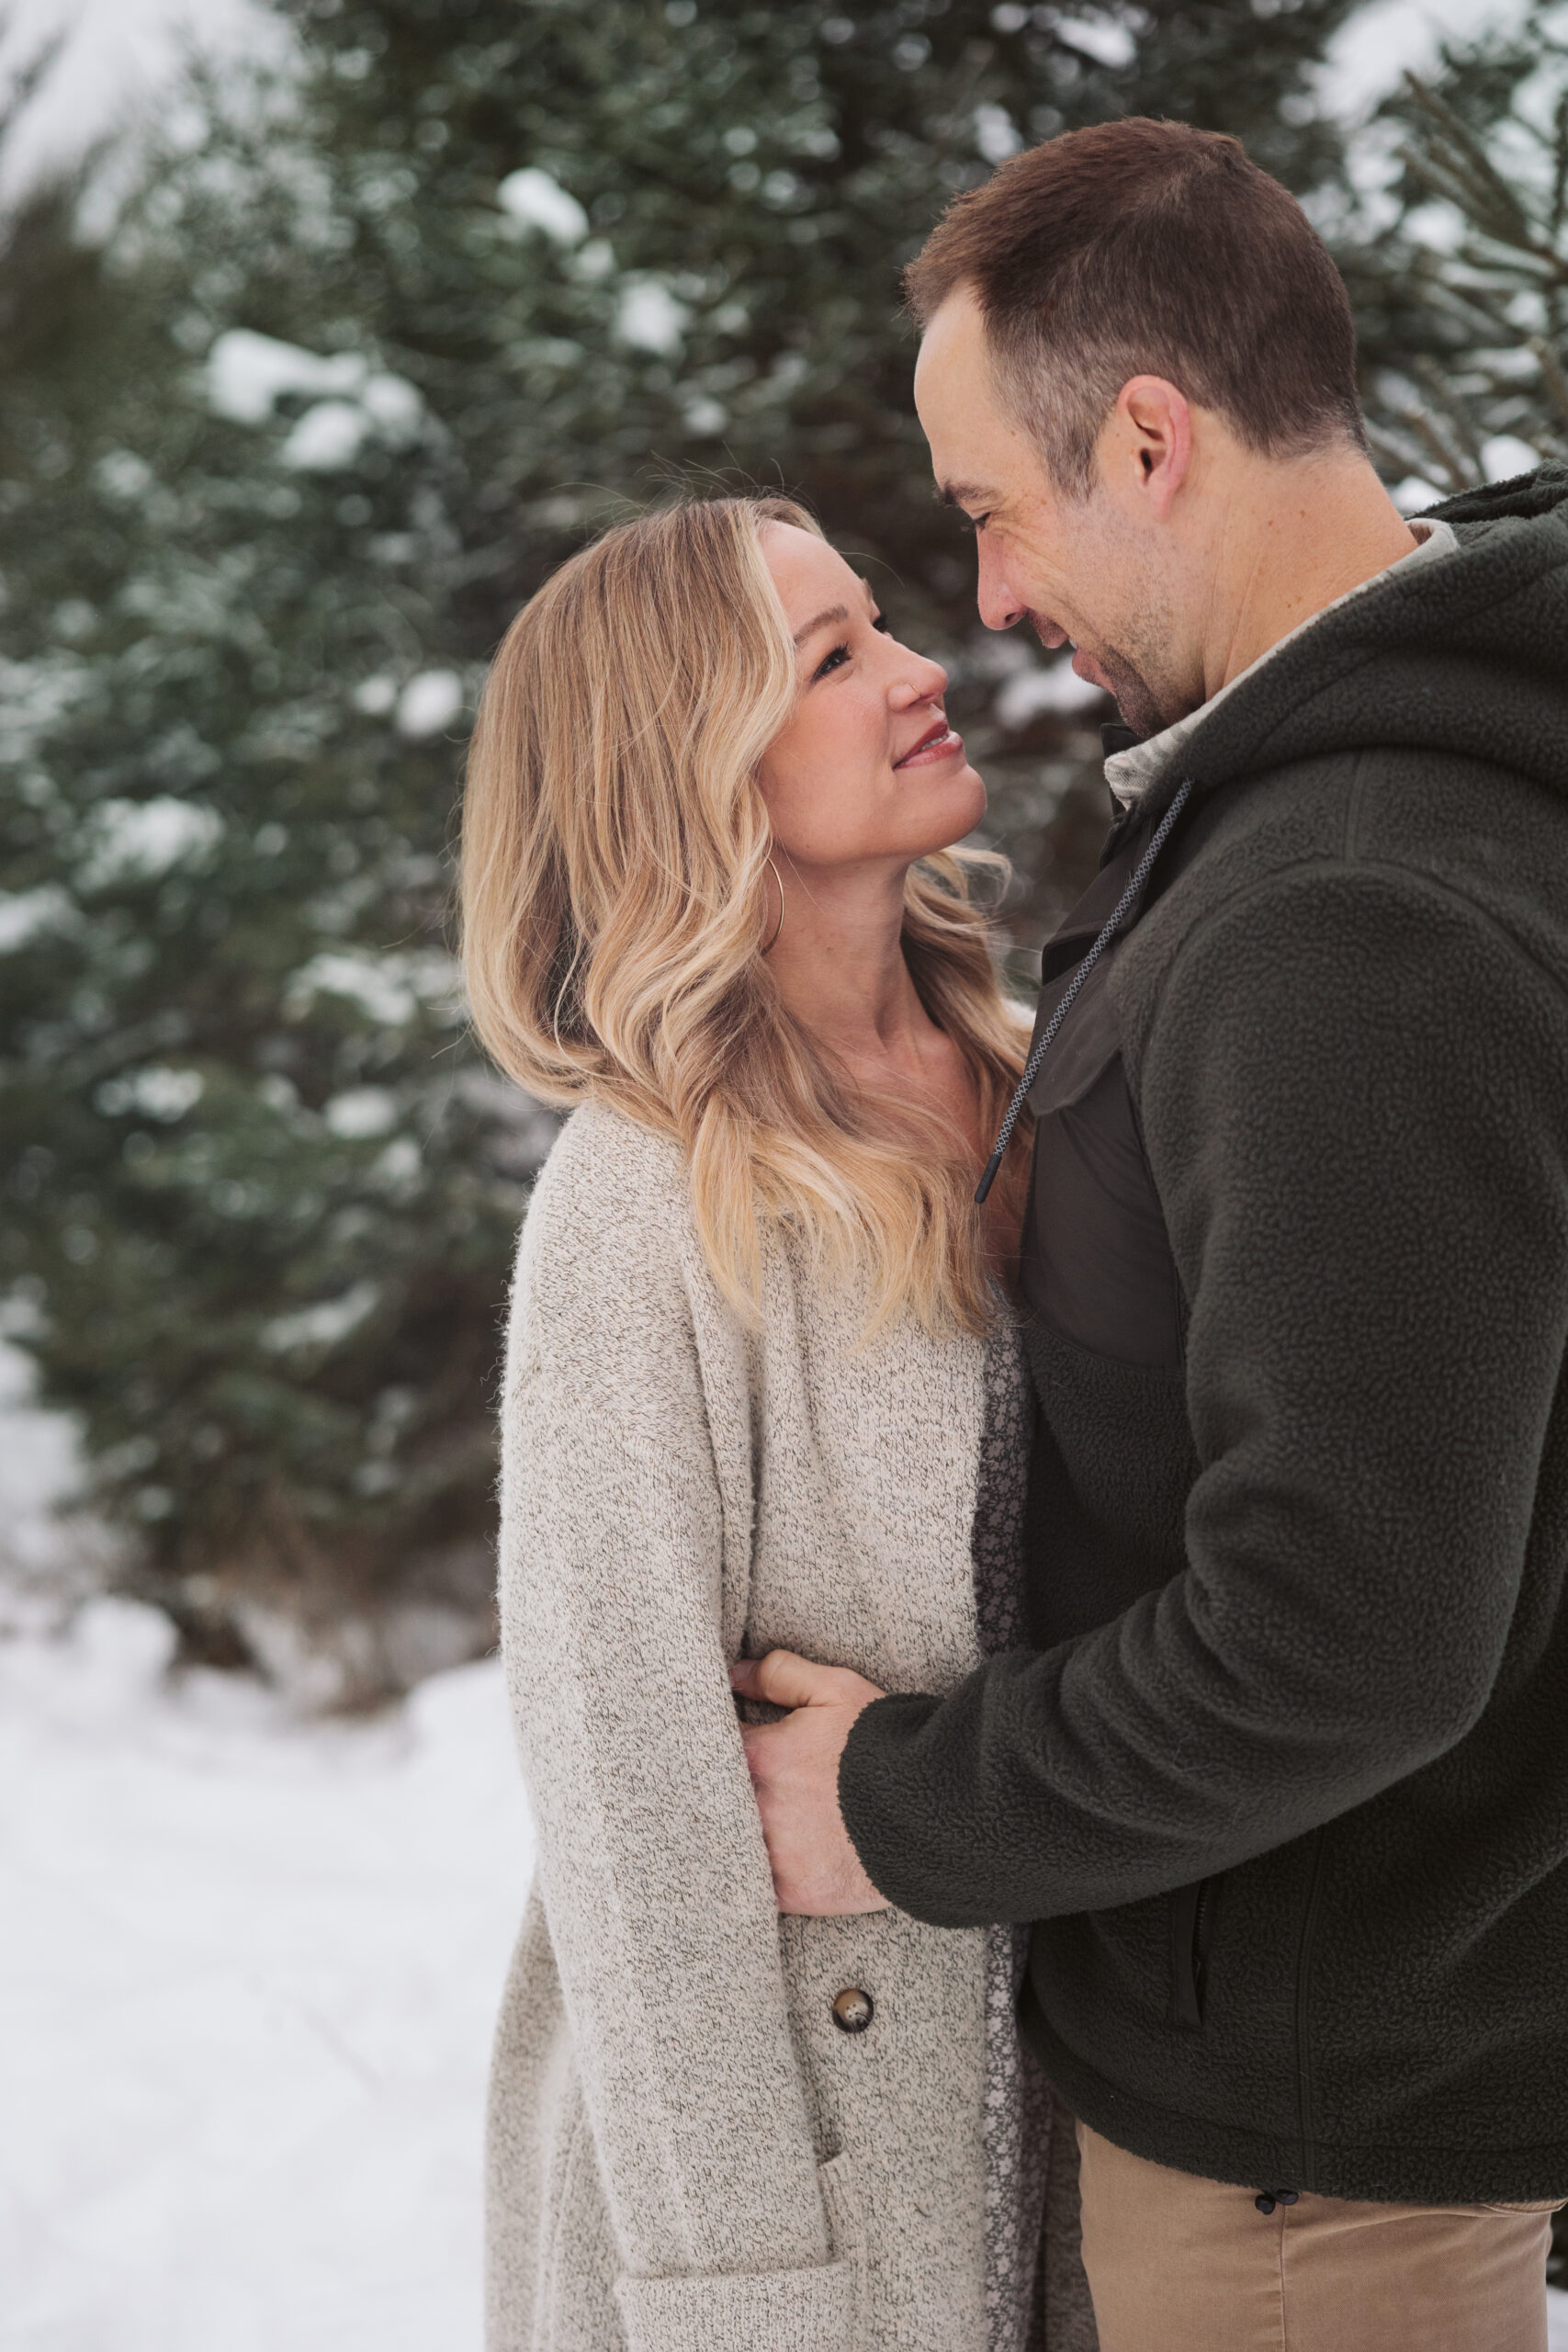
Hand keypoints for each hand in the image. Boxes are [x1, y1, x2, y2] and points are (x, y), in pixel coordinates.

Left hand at [730, 1650, 890, 1916]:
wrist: (937, 1809)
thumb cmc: (885, 1744)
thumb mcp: (837, 1690)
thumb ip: (780, 1674)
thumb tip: (735, 1673)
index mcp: (760, 1757)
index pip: (708, 1745)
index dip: (708, 1743)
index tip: (712, 1745)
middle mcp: (758, 1808)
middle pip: (711, 1801)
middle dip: (715, 1793)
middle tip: (724, 1789)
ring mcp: (774, 1854)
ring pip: (729, 1846)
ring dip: (730, 1835)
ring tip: (742, 1825)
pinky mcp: (793, 1892)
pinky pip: (753, 1889)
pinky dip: (752, 1875)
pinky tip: (759, 1862)